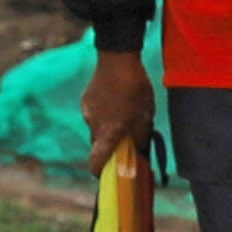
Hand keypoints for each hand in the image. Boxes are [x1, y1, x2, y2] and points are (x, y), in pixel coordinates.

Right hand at [83, 45, 152, 167]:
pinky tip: (115, 100)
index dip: (100, 171)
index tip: (107, 173)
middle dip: (110, 144)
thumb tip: (141, 156)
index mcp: (107, 134)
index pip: (96, 163)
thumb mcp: (145, 117)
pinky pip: (94, 114)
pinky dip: (103, 114)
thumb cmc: (135, 90)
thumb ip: (141, 139)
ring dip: (107, 127)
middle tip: (126, 136)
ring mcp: (87, 113)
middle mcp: (93, 126)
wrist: (118, 58)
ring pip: (97, 128)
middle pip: (99, 144)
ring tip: (123, 112)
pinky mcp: (85, 100)